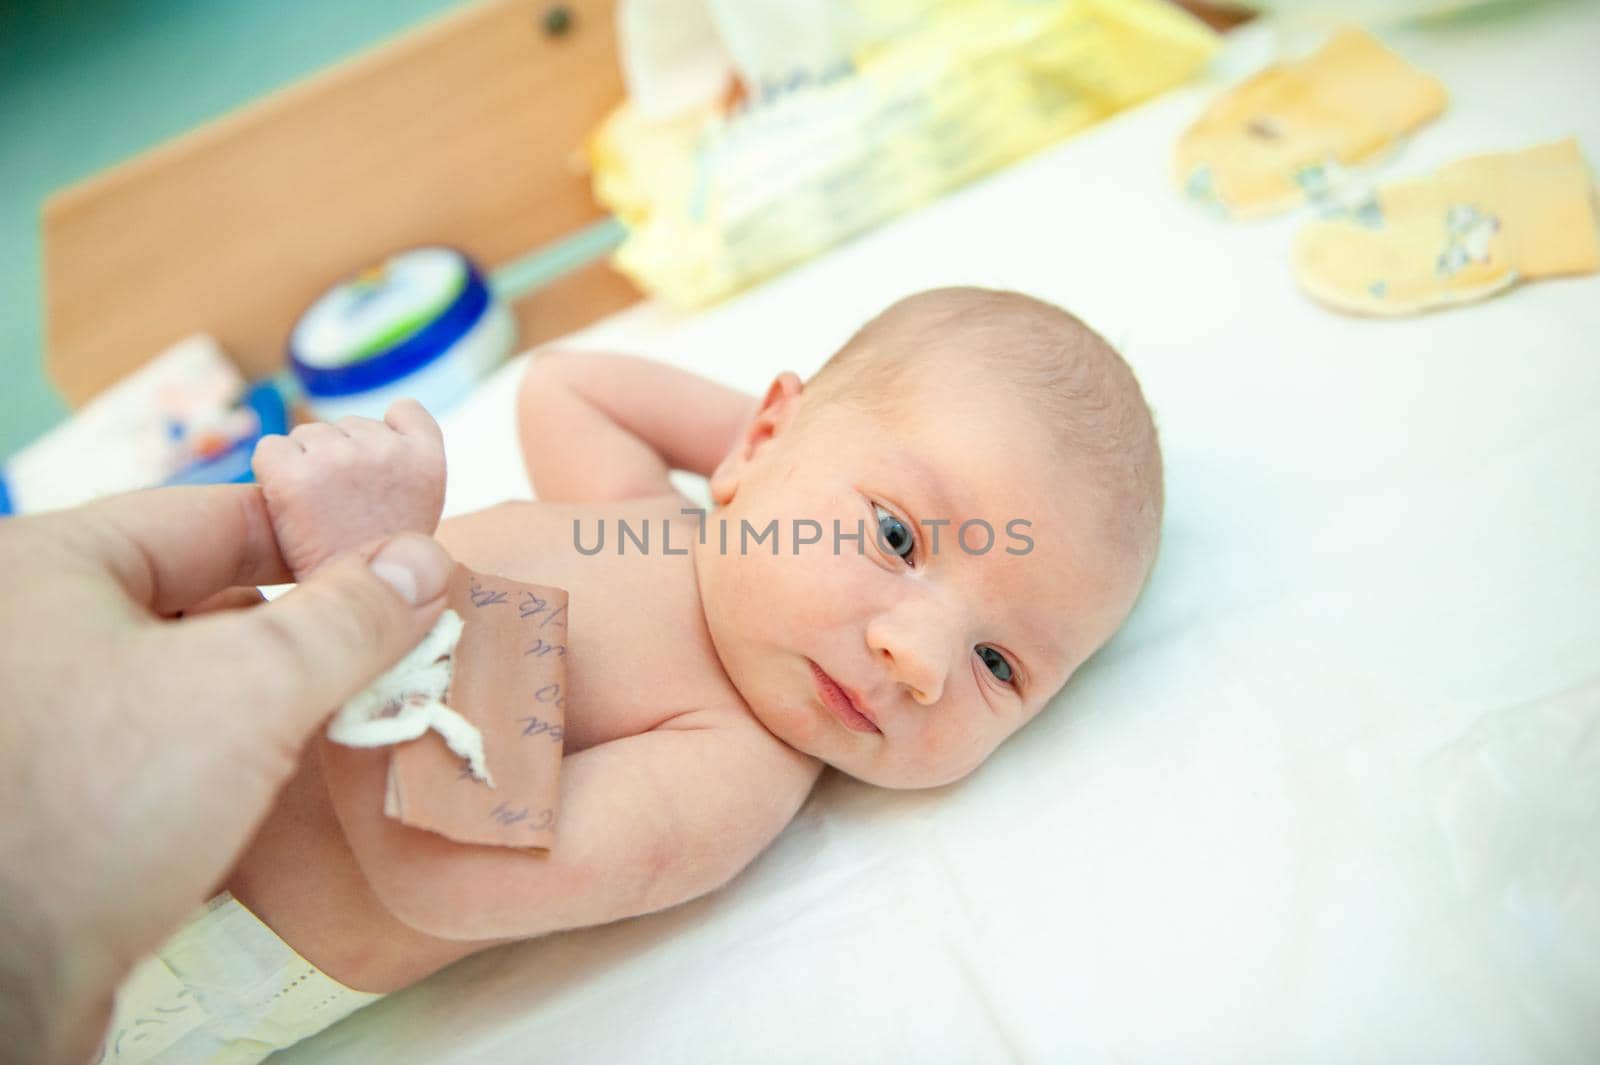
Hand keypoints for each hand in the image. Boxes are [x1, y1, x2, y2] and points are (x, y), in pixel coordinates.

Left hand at [0, 484, 449, 1063]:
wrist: (5, 981)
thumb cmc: (101, 802)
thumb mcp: (251, 686)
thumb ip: (347, 618)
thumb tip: (423, 562)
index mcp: (47, 565)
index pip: (215, 514)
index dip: (320, 533)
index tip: (400, 559)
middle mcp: (28, 629)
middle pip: (203, 594)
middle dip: (305, 621)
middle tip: (393, 640)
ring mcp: (37, 717)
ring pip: (188, 675)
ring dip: (274, 693)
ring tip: (360, 708)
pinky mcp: (53, 795)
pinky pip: (163, 742)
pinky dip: (231, 749)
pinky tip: (289, 773)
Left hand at [253, 399, 446, 577]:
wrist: (347, 607)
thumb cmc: (379, 561)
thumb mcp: (420, 509)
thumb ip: (403, 468)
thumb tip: (370, 435)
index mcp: (426, 460)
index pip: (405, 411)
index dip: (388, 432)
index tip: (381, 468)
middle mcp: (385, 450)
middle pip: (347, 426)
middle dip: (340, 458)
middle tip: (345, 507)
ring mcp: (337, 459)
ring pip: (307, 436)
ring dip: (306, 465)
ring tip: (318, 511)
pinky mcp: (292, 474)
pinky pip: (269, 449)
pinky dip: (271, 474)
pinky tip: (288, 504)